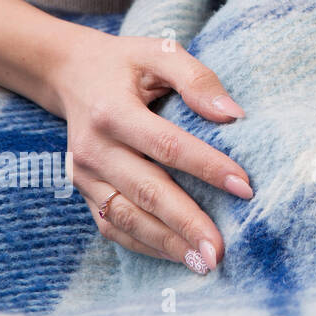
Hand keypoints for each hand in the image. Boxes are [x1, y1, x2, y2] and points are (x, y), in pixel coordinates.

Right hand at [50, 28, 253, 273]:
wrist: (71, 74)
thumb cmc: (129, 64)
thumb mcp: (162, 52)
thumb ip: (198, 79)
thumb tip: (234, 115)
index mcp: (112, 111)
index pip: (167, 145)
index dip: (207, 167)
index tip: (245, 187)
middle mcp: (93, 148)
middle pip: (146, 191)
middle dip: (186, 223)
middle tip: (219, 250)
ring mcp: (84, 174)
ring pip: (126, 217)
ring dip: (166, 244)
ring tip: (203, 263)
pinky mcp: (83, 190)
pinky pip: (111, 225)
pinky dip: (144, 245)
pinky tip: (177, 256)